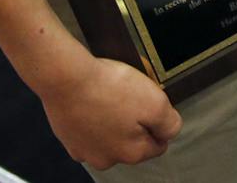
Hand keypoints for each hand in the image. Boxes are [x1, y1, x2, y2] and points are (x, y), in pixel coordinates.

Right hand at [36, 51, 180, 169]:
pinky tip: (93, 99)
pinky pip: (89, 128)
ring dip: (112, 119)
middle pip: (132, 141)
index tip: (150, 104)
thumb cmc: (108, 88)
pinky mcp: (67, 137)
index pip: (158, 144)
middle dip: (135, 121)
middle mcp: (106, 159)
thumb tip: (170, 131)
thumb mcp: (156, 102)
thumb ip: (170, 123)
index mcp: (131, 154)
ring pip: (109, 135)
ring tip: (109, 95)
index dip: (159, 122)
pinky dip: (92, 116)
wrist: (66, 77)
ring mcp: (83, 150)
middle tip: (129, 96)